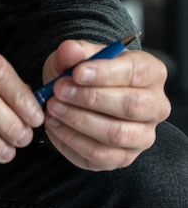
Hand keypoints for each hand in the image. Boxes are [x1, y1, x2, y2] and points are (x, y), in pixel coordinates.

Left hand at [41, 39, 169, 169]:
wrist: (76, 95)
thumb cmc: (83, 72)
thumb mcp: (77, 55)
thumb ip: (74, 51)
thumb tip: (70, 50)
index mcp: (150, 72)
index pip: (137, 72)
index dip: (106, 73)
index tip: (77, 73)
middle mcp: (154, 107)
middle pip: (132, 106)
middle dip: (90, 98)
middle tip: (59, 90)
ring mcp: (142, 136)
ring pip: (117, 134)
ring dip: (79, 120)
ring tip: (52, 106)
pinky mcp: (124, 157)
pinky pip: (101, 155)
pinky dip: (73, 140)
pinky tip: (54, 124)